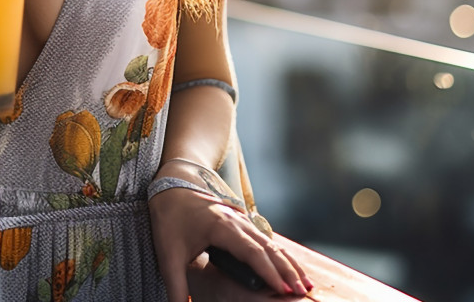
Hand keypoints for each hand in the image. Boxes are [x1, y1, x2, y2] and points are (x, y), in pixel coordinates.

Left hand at [149, 180, 311, 299]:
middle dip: (287, 270)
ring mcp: (240, 219)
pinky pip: (265, 238)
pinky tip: (288, 266)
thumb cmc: (170, 216)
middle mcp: (236, 221)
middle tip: (303, 291)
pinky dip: (280, 253)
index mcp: (221, 227)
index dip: (269, 272)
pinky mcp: (240, 221)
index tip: (283, 290)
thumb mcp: (168, 253)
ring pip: (270, 242)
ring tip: (305, 282)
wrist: (171, 182)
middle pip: (268, 247)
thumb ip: (176, 286)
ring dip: (288, 262)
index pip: (252, 252)